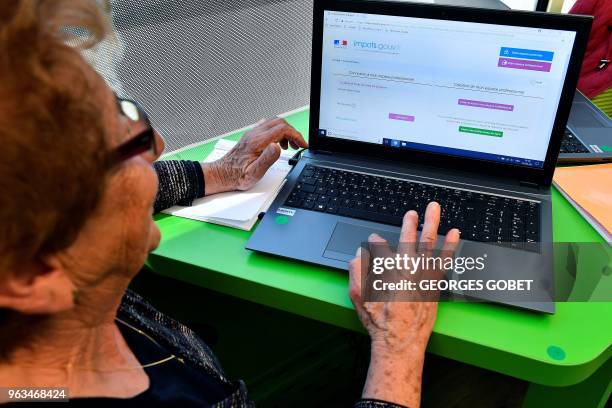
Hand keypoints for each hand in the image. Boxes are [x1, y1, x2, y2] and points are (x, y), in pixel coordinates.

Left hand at [202, 118, 307, 194]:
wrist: (222, 174)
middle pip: (280, 123)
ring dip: (285, 132)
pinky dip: (277, 132)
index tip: (302, 144)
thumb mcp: (254, 173)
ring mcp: (252, 134)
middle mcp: (254, 134)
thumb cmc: (236, 176)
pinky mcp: (251, 137)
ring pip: (274, 123)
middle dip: (292, 133)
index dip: (296, 135)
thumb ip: (267, 159)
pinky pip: (267, 127)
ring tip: (289, 146)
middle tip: (298, 145)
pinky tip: (277, 143)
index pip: (282, 129)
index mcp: (258, 142)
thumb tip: (277, 146)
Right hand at [348, 202, 459, 406]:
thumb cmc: (380, 322)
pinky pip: (444, 260)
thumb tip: (358, 255)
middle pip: (409, 239)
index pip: (381, 247)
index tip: (374, 240)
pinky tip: (454, 234)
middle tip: (412, 213)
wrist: (400, 342)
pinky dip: (450, 245)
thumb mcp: (358, 298)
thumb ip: (357, 272)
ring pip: (429, 244)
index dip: (376, 242)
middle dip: (410, 223)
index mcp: (387, 271)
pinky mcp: (434, 285)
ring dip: (432, 225)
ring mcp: (423, 276)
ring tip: (434, 210)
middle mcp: (407, 270)